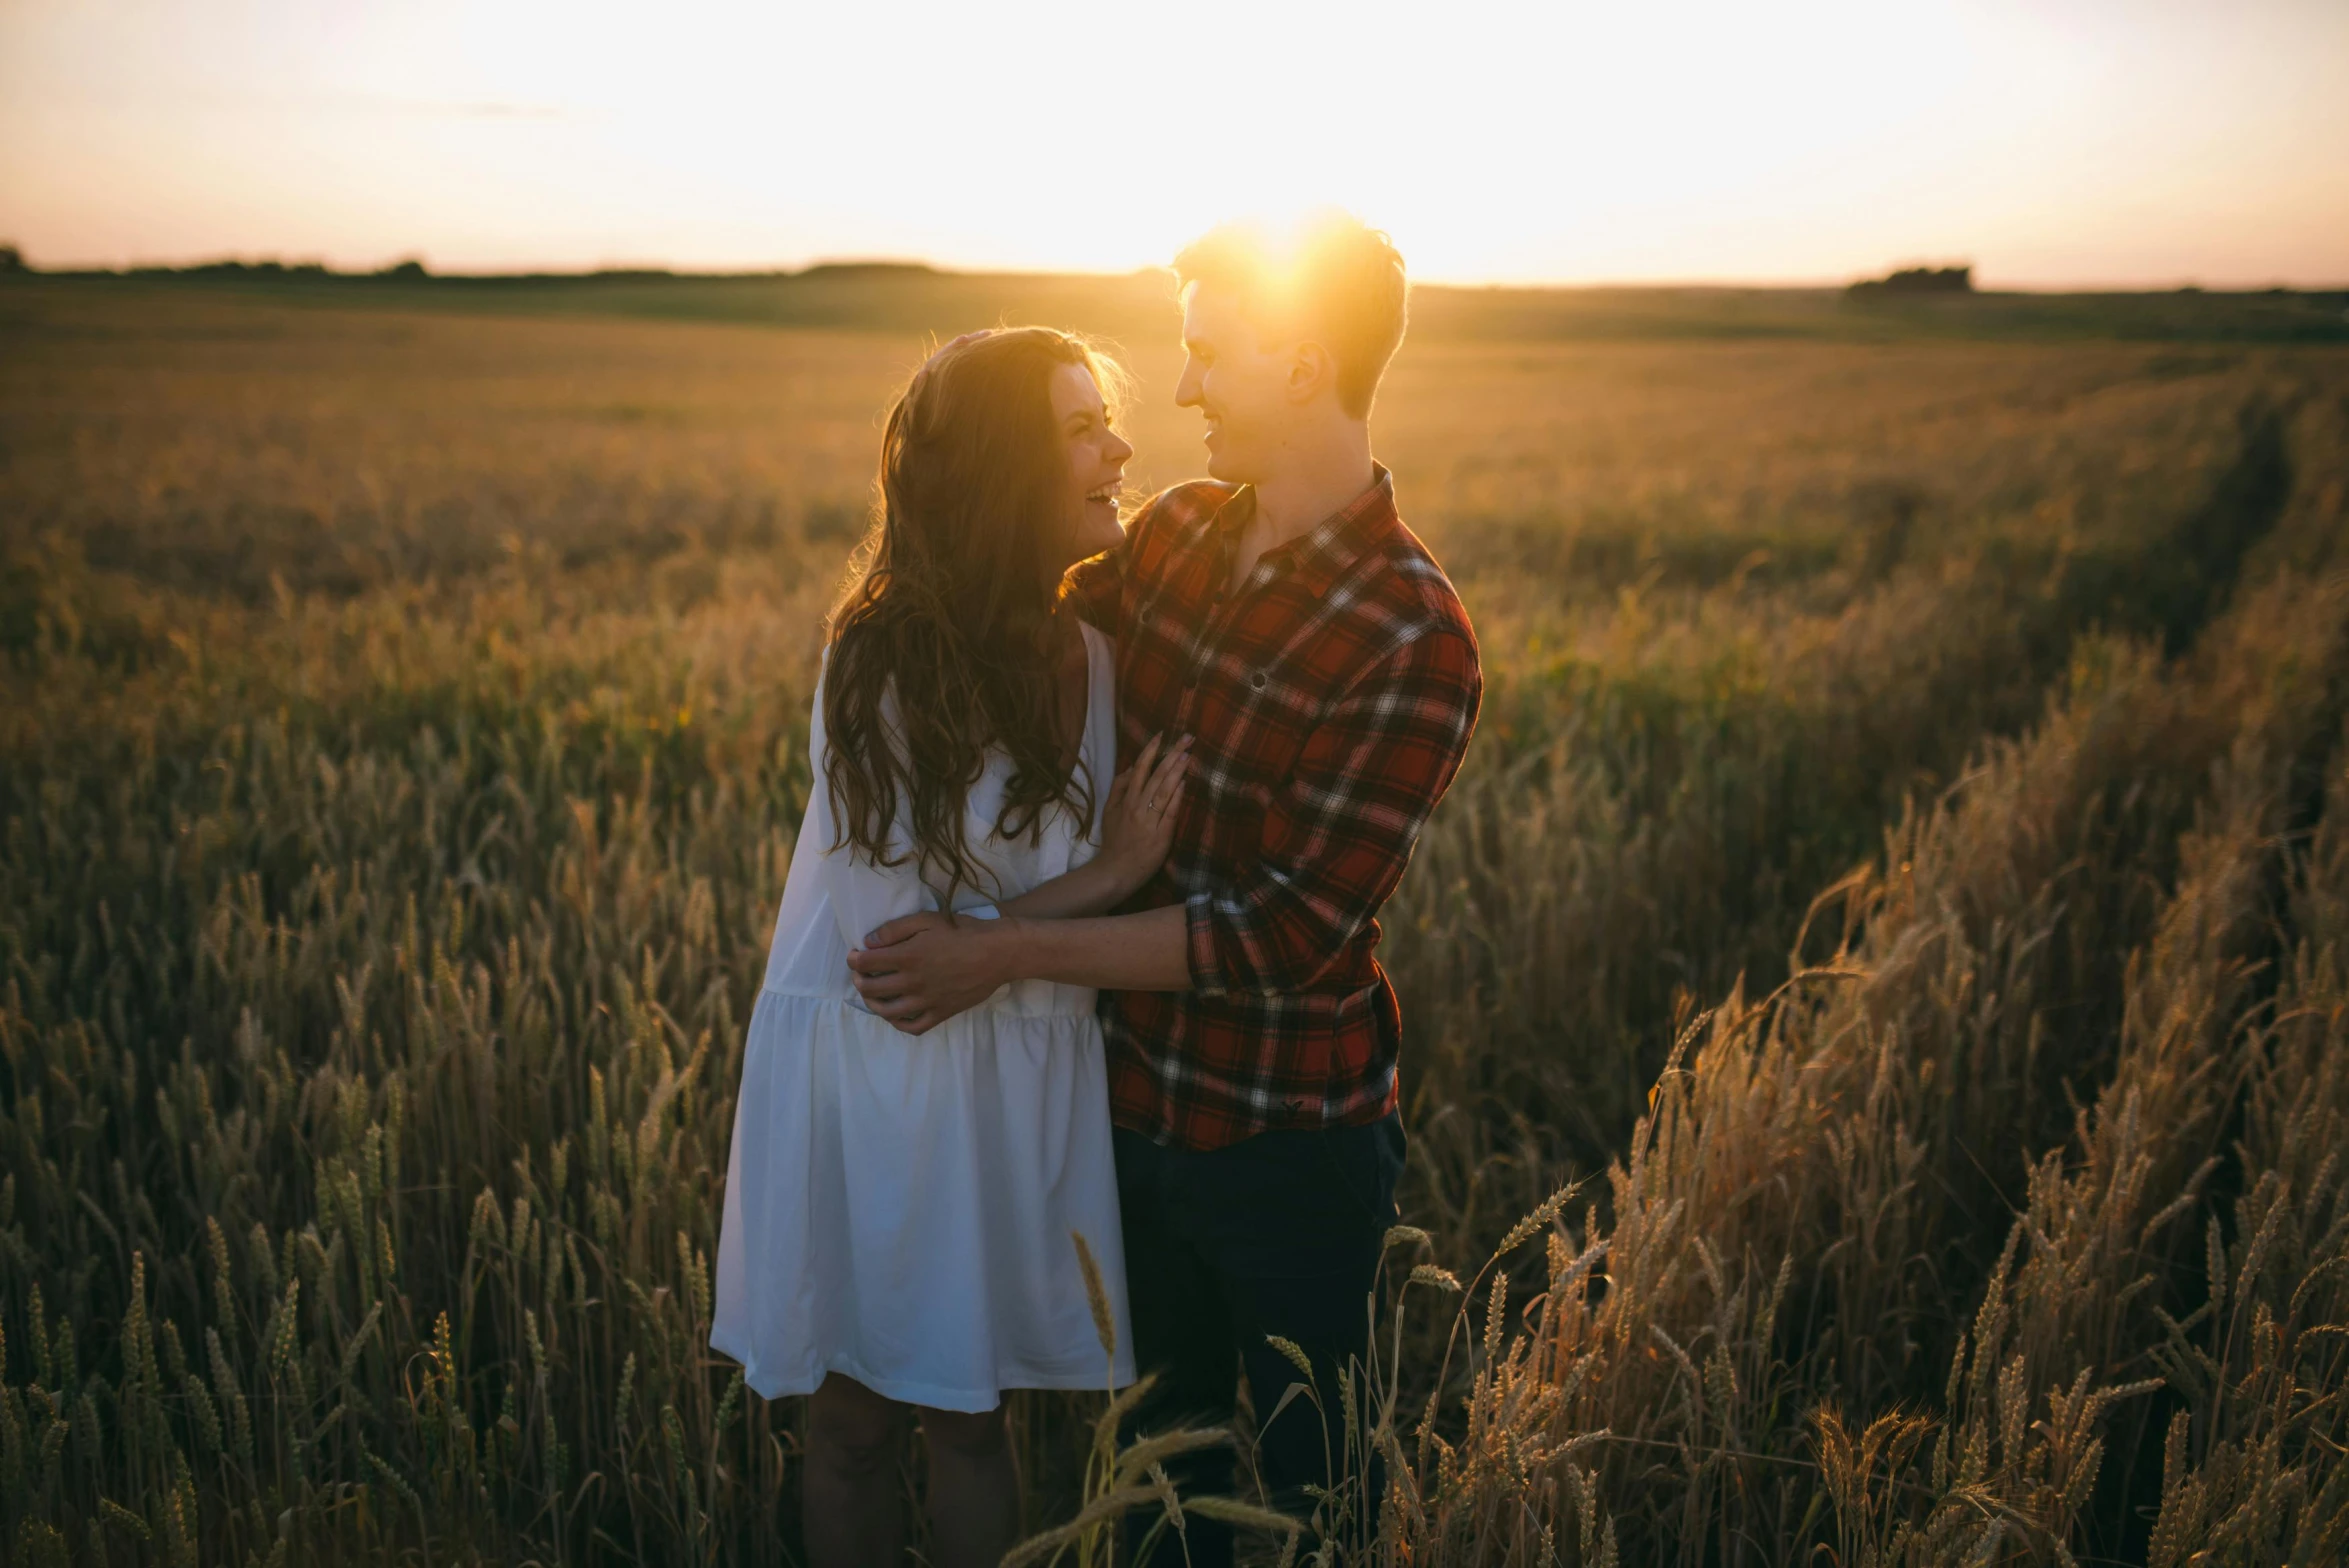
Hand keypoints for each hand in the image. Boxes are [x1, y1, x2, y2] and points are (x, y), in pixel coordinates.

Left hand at [845, 909, 1012, 1034]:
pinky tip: (894, 1015)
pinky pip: (913, 1026)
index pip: (866, 963)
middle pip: (872, 988)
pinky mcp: (941, 1013)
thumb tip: (869, 942)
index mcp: (907, 957)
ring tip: (871, 995)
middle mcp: (913, 982)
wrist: (997, 953)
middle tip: (859, 975)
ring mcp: (926, 1001)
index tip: (854, 955)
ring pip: (887, 1011)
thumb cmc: (963, 931)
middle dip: (859, 981)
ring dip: (872, 1003)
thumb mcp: (927, 919)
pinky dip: (898, 1024)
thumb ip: (895, 929)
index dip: (854, 959)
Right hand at [1096, 732, 1191, 898]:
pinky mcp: (1161, 834)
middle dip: (1172, 754)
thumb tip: (1131, 766)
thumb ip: (1119, 788)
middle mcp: (1138, 806)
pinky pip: (1170, 812)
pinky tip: (1184, 783)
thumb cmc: (1114, 841)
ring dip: (1176, 771)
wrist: (1115, 871)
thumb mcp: (1109, 811)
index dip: (1151, 750)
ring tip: (1188, 754)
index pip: (1140, 769)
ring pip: (1164, 790)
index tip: (1162, 734)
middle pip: (1156, 775)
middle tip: (1187, 737)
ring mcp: (1150, 820)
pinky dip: (1177, 797)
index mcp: (1126, 799)